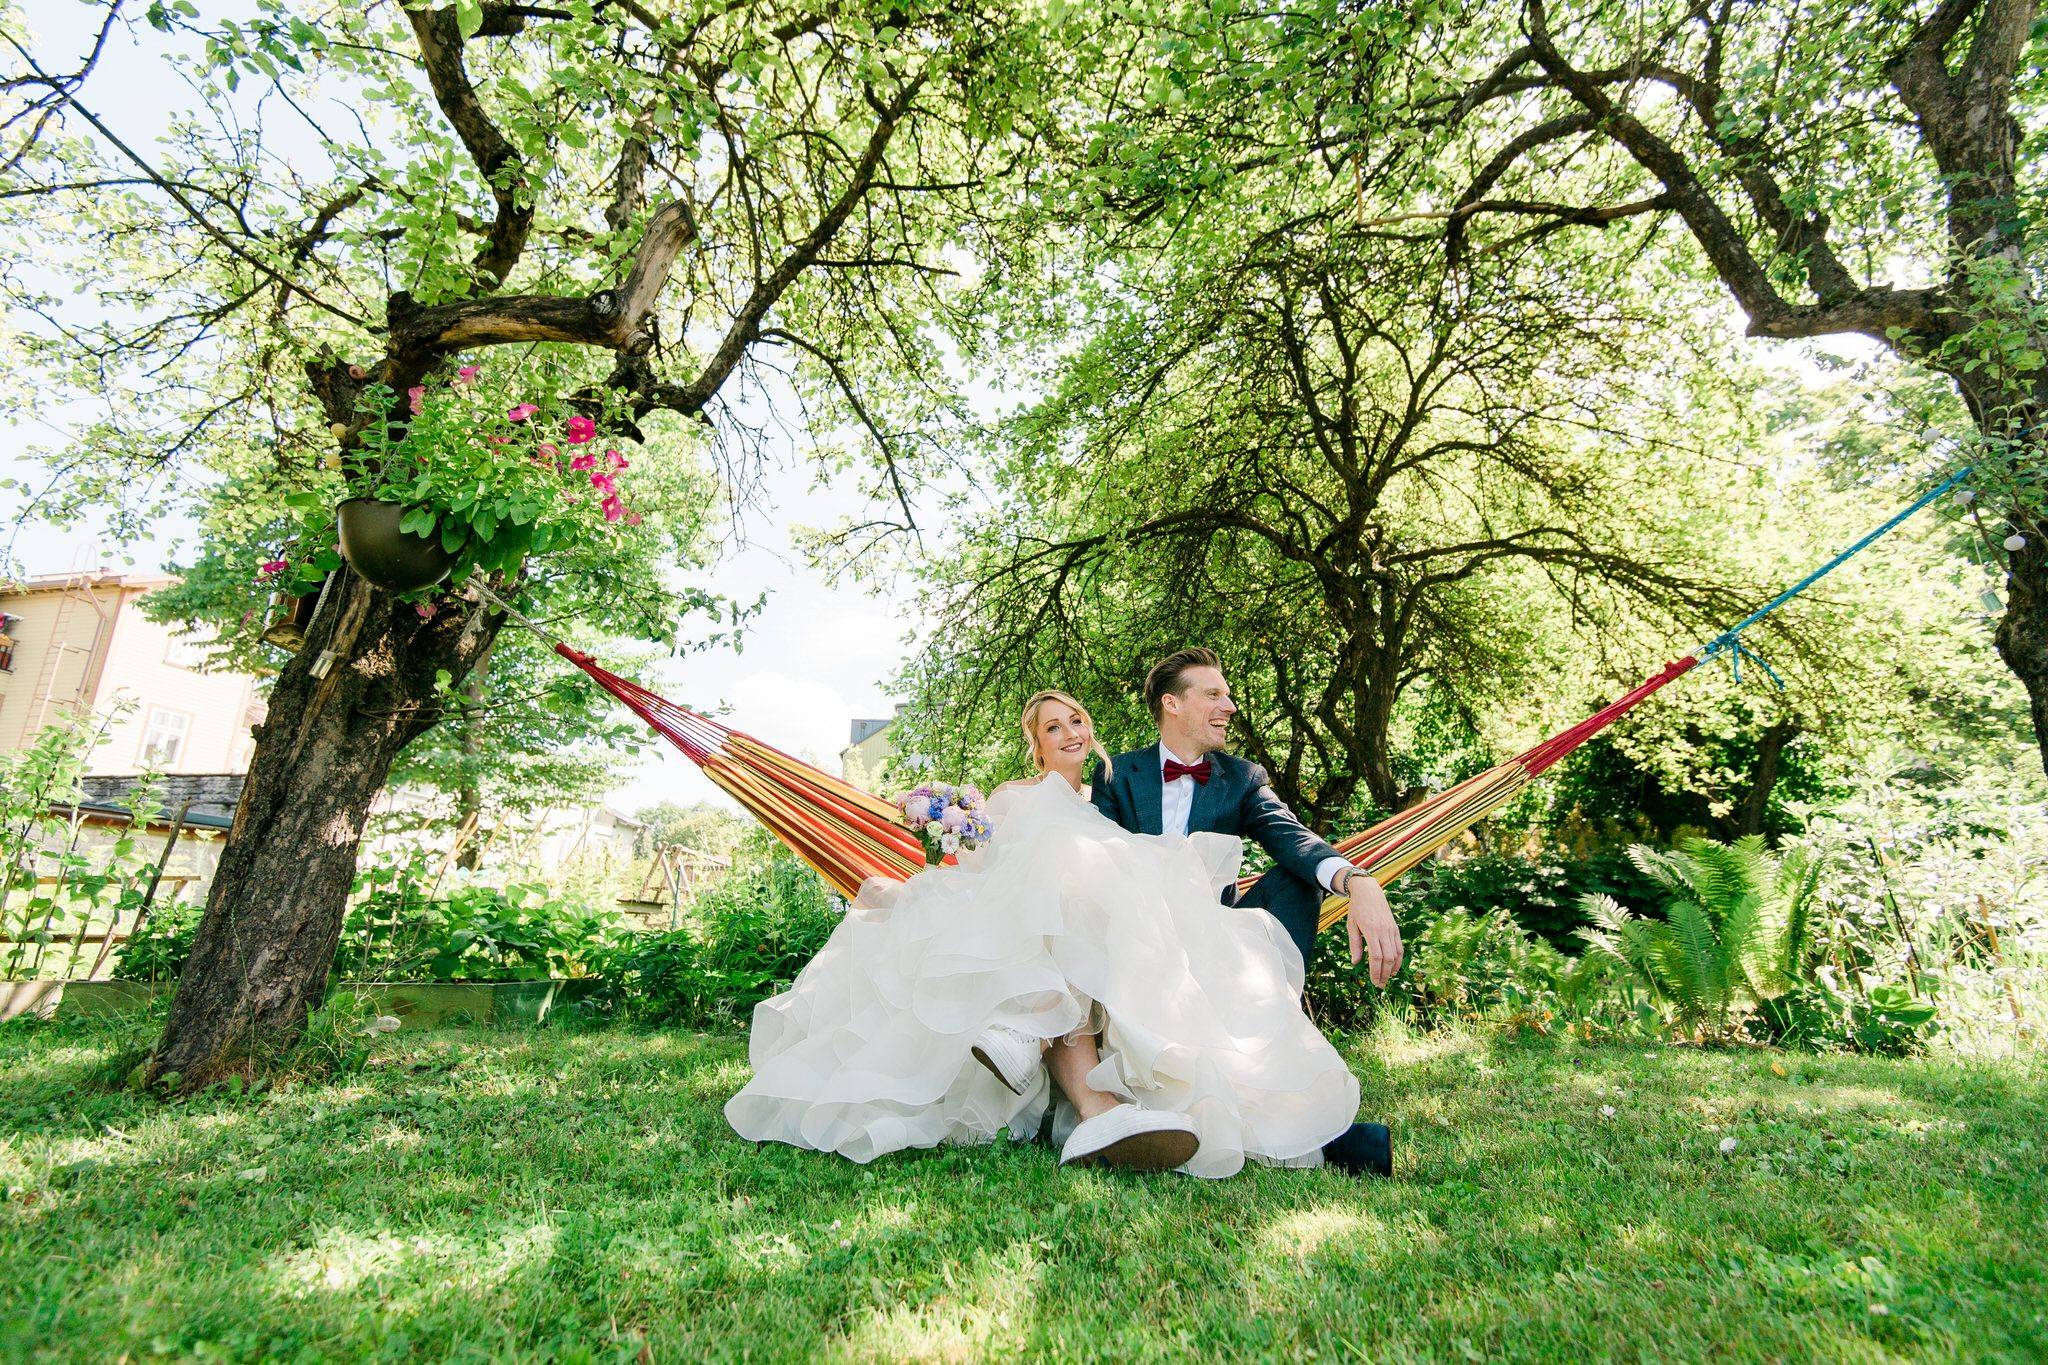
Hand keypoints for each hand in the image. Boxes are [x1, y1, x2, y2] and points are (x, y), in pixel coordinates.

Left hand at [1341, 871, 1403, 987]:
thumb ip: (1354, 945)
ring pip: (1396, 954)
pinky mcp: (1395, 929)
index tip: (1373, 982)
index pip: (1376, 956)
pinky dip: (1398, 959)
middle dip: (1384, 974)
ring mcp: (1391, 930)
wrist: (1369, 892)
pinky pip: (1399, 947)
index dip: (1375, 971)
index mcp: (1371, 930)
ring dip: (1392, 969)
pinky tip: (1394, 968)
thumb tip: (1355, 963)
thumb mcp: (1351, 925)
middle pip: (1387, 958)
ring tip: (1386, 979)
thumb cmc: (1357, 909)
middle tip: (1380, 985)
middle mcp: (1384, 931)